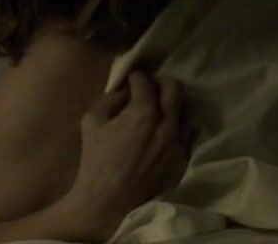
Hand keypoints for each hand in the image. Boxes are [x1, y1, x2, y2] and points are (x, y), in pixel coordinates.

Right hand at [64, 72, 188, 240]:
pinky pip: (186, 135)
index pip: (147, 81)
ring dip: (171, 106)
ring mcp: (179, 143)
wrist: (107, 201)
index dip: (137, 77)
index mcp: (144, 113)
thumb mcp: (92, 121)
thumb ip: (110, 98)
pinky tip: (161, 135)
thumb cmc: (96, 160)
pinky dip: (175, 128)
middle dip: (161, 83)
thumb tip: (126, 91)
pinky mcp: (183, 159)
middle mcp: (167, 124)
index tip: (132, 80)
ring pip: (186, 110)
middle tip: (149, 90)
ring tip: (158, 112)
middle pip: (176, 88)